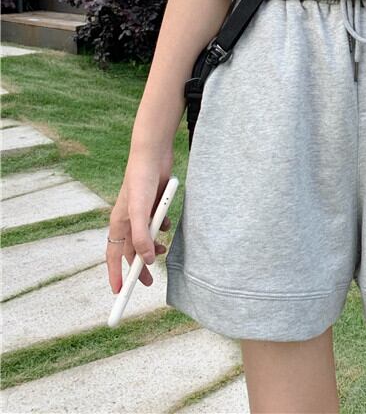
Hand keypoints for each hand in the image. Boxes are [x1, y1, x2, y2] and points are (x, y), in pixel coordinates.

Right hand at [106, 145, 174, 292]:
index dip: (116, 274)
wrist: (154, 156)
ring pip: (145, 238)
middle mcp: (127, 220)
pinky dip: (162, 229)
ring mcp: (141, 213)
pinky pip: (156, 224)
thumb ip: (142, 237)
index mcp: (118, 224)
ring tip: (163, 253)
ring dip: (152, 248)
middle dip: (138, 268)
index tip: (119, 293)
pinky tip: (167, 226)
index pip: (113, 256)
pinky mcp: (154, 205)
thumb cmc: (141, 182)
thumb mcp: (140, 213)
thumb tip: (146, 262)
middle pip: (131, 251)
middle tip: (147, 282)